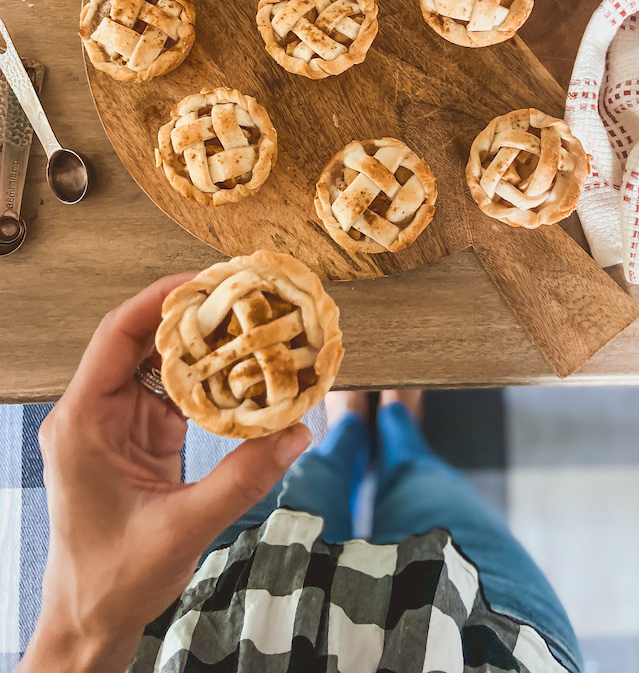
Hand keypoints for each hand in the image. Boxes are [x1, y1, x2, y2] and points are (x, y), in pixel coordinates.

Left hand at [18, 274, 310, 672]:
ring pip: (157, 363)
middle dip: (189, 314)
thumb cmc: (113, 580)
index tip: (204, 280)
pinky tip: (238, 370)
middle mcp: (93, 413)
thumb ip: (242, 479)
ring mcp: (115, 424)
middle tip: (238, 293)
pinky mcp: (136, 438)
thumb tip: (296, 434)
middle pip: (139, 341)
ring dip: (199, 344)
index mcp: (82, 422)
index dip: (159, 300)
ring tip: (244, 322)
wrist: (90, 619)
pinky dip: (205, 379)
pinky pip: (172, 393)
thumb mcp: (183, 528)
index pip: (116, 335)